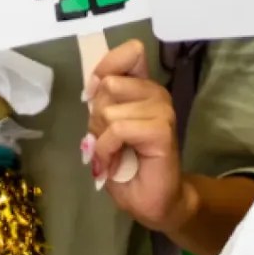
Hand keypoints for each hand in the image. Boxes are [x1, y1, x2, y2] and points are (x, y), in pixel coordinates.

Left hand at [85, 40, 186, 233]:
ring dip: (101, 137)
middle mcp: (155, 92)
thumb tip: (91, 90)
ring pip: (110, 109)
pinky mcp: (162, 130)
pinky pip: (118, 129)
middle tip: (107, 140)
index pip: (131, 52)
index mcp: (142, 88)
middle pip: (109, 83)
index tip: (96, 95)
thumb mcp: (105, 129)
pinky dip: (107, 149)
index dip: (106, 67)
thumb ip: (102, 104)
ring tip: (113, 153)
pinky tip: (113, 164)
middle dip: (97, 116)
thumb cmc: (128, 166)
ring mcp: (162, 110)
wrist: (153, 202)